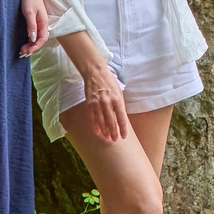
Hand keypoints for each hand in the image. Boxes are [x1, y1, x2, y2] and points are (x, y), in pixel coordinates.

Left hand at [19, 0, 49, 57]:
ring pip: (37, 38)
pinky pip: (34, 33)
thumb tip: (33, 39)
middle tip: (22, 54)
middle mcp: (43, 24)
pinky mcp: (36, 21)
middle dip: (32, 48)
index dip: (35, 47)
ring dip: (30, 45)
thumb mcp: (29, 13)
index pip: (42, 39)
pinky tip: (24, 42)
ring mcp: (40, 23)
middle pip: (40, 40)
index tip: (27, 52)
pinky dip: (30, 39)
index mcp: (44, 23)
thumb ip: (31, 26)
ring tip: (22, 50)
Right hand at [61, 30, 129, 144]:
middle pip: (111, 122)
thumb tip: (121, 118)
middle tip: (115, 140)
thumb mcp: (119, 92)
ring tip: (107, 138)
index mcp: (118, 100)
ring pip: (101, 121)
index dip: (123, 129)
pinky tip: (97, 132)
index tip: (124, 136)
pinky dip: (95, 125)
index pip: (122, 118)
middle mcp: (108, 102)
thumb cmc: (110, 82)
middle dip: (113, 132)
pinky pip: (92, 117)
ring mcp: (98, 103)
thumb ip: (120, 105)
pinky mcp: (90, 103)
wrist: (96, 72)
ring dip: (104, 131)